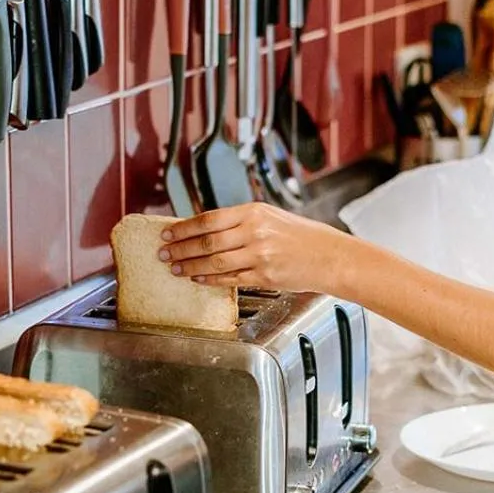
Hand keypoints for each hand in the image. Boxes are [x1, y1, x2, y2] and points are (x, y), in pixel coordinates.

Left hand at [159, 203, 347, 291]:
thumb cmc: (303, 237)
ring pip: (214, 262)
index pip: (208, 219)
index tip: (167, 233)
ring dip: (190, 266)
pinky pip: (229, 279)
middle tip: (163, 253)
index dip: (184, 228)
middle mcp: (255, 232)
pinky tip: (198, 279)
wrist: (330, 256)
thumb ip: (242, 222)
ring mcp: (259, 255)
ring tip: (175, 268)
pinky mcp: (264, 276)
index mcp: (254, 212)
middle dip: (180, 248)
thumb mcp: (271, 217)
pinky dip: (210, 280)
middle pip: (206, 241)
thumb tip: (207, 229)